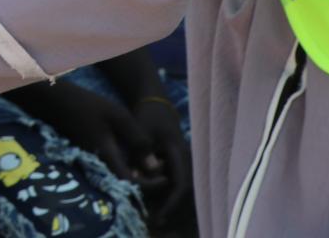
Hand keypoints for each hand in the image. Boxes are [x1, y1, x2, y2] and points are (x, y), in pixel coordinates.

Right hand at [10, 81, 153, 189]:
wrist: (56, 101)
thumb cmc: (87, 105)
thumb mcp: (117, 116)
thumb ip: (136, 139)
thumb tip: (154, 165)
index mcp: (107, 156)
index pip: (132, 183)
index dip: (151, 185)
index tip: (166, 177)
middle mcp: (100, 164)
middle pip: (127, 185)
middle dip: (147, 184)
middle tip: (163, 172)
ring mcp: (94, 161)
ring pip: (120, 178)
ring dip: (139, 176)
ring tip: (155, 166)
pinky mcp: (92, 156)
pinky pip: (113, 169)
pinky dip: (128, 168)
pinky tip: (137, 157)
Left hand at [129, 94, 192, 227]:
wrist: (156, 104)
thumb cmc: (148, 116)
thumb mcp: (141, 129)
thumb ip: (141, 151)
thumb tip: (142, 175)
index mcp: (179, 152)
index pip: (182, 184)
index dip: (172, 202)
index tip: (160, 216)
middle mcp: (187, 160)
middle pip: (188, 193)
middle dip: (175, 210)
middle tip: (159, 224)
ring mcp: (184, 162)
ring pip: (185, 191)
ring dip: (173, 206)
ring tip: (158, 220)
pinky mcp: (178, 165)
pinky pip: (178, 185)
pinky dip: (169, 197)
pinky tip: (157, 206)